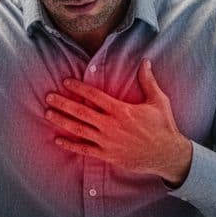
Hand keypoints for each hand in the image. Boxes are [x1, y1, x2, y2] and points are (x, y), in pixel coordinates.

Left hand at [44, 60, 192, 186]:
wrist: (167, 155)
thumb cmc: (163, 126)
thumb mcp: (158, 101)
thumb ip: (148, 81)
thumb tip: (145, 61)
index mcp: (121, 110)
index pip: (95, 96)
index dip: (79, 88)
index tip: (66, 81)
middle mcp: (111, 125)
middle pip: (81, 112)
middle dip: (63, 103)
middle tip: (48, 96)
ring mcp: (107, 142)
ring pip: (79, 130)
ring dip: (62, 121)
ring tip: (48, 113)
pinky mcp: (108, 155)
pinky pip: (84, 149)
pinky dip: (70, 144)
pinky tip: (57, 139)